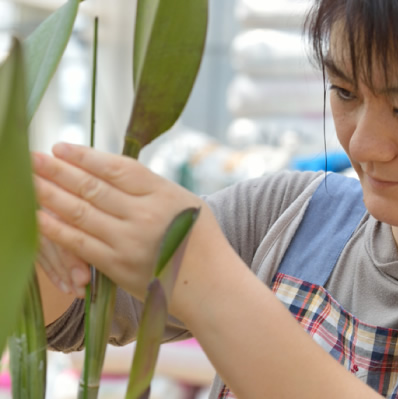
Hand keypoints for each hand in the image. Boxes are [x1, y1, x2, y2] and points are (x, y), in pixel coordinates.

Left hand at [33, 143, 202, 298]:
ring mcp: (129, 242)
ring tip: (28, 180)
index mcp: (164, 194)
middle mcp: (145, 215)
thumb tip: (109, 171)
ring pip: (81, 212)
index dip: (86, 157)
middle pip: (93, 187)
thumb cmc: (200, 240)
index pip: (118, 169)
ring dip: (51, 194)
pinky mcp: (117, 265)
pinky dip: (56, 228)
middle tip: (33, 156)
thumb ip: (151, 187)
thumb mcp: (185, 202)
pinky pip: (79, 243)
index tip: (62, 147)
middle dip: (59, 170)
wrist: (209, 284)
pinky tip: (38, 215)